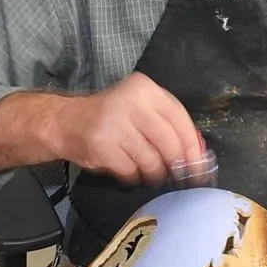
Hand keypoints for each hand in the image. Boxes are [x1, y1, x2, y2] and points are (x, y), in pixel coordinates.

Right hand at [52, 72, 202, 186]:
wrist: (66, 122)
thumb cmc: (110, 117)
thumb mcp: (140, 109)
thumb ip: (167, 123)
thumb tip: (199, 152)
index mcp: (144, 88)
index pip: (179, 118)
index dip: (192, 144)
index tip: (200, 164)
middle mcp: (130, 102)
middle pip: (168, 141)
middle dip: (177, 164)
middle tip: (179, 176)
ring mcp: (114, 124)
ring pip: (151, 160)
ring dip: (154, 174)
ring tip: (149, 173)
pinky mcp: (102, 146)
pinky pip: (131, 171)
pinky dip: (134, 177)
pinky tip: (129, 173)